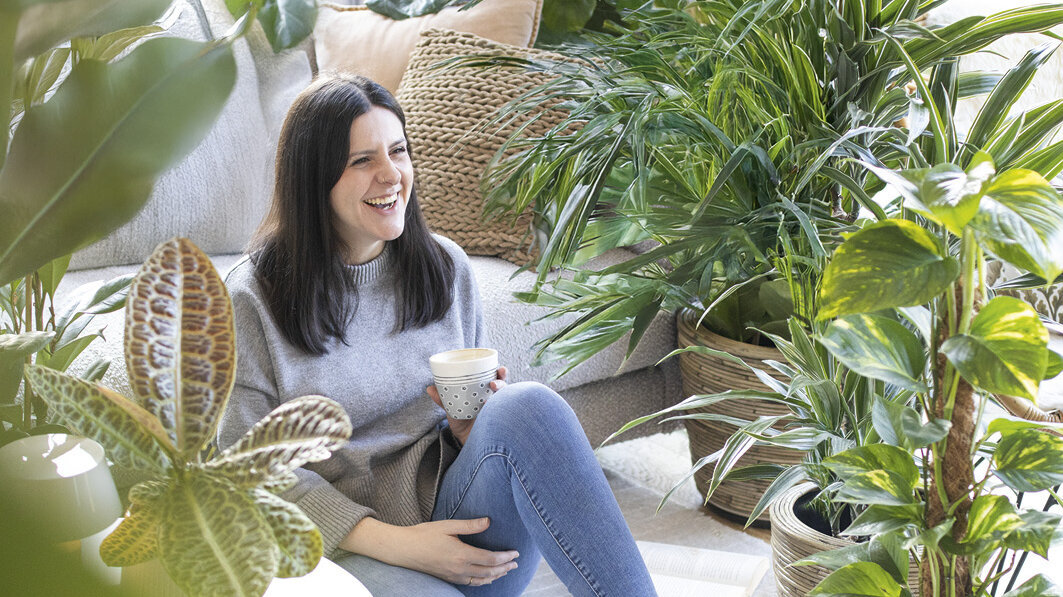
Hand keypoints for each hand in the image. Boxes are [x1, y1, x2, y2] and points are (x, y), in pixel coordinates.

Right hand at [344, 517, 518, 585]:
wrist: (404, 550)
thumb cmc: (424, 535)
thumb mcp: (448, 526)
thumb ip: (470, 525)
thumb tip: (489, 521)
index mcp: (461, 555)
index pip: (491, 559)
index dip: (506, 557)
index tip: (516, 552)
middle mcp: (460, 569)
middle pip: (489, 572)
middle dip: (505, 568)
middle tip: (516, 563)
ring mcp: (454, 576)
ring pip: (481, 580)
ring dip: (497, 576)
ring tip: (507, 570)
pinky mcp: (449, 578)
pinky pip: (471, 583)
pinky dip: (483, 581)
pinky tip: (487, 577)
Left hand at [428, 366, 506, 445]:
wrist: (465, 442)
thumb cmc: (463, 422)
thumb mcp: (452, 409)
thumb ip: (443, 399)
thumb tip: (430, 388)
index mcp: (487, 391)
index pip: (497, 378)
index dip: (501, 372)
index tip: (499, 369)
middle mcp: (496, 400)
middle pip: (505, 387)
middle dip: (502, 382)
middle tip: (493, 384)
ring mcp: (499, 411)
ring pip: (506, 400)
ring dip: (500, 398)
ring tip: (488, 400)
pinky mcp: (499, 422)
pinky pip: (503, 416)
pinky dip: (497, 413)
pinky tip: (488, 412)